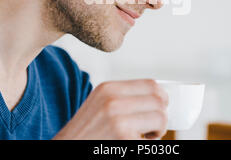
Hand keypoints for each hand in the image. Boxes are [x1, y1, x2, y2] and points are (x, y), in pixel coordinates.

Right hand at [53, 79, 168, 139]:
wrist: (68, 146)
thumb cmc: (85, 132)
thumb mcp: (99, 104)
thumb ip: (122, 97)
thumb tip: (156, 97)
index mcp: (108, 88)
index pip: (151, 84)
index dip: (162, 97)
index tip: (161, 107)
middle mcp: (113, 101)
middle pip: (159, 99)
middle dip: (162, 114)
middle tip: (154, 127)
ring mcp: (118, 120)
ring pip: (160, 117)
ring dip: (159, 130)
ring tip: (146, 137)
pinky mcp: (124, 139)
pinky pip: (151, 140)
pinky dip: (148, 143)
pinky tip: (133, 144)